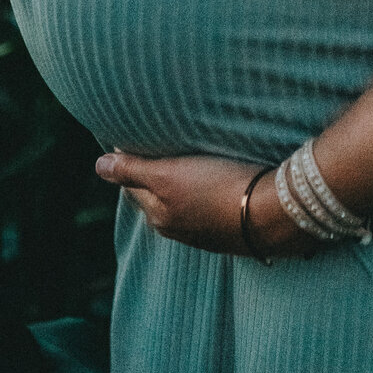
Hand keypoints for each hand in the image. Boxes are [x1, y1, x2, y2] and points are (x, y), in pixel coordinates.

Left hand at [94, 150, 313, 259]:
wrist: (274, 213)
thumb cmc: (219, 187)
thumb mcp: (169, 175)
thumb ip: (133, 170)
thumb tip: (98, 165)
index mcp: (159, 215)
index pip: (133, 185)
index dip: (131, 162)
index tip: (132, 139)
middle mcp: (178, 229)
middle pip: (156, 196)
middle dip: (153, 175)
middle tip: (157, 145)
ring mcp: (206, 234)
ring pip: (183, 204)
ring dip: (181, 185)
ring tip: (186, 159)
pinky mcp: (232, 231)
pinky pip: (207, 209)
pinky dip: (203, 194)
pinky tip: (215, 181)